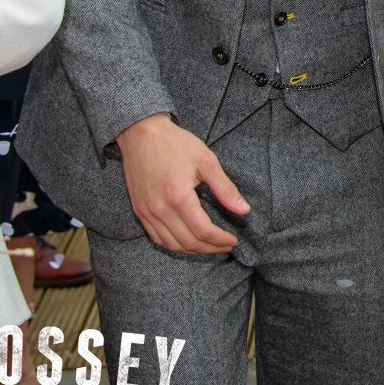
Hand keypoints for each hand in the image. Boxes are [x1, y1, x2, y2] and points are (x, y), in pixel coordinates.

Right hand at [115, 112, 250, 253]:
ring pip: (171, 244)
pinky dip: (173, 244)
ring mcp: (147, 212)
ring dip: (192, 250)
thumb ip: (225, 188)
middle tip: (225, 245)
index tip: (233, 240)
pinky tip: (186, 241)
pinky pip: (156, 237)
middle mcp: (160, 209)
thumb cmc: (175, 144)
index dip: (220, 240)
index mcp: (179, 196)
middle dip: (210, 248)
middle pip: (188, 242)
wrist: (141, 134)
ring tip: (209, 246)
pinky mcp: (139, 210)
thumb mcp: (206, 161)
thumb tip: (244, 210)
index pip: (203, 231)